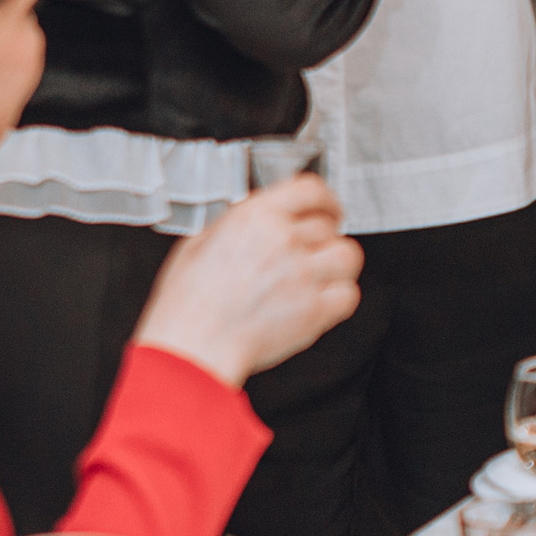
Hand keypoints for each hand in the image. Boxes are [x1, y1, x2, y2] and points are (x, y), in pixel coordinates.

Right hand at [132, 175, 362, 388]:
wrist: (193, 346)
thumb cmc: (187, 304)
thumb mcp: (199, 243)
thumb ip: (237, 225)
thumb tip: (259, 221)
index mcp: (256, 217)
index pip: (310, 189)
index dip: (325, 199)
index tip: (328, 208)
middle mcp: (284, 240)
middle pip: (329, 225)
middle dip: (323, 237)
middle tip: (314, 250)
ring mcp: (302, 274)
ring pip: (347, 255)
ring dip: (338, 263)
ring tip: (324, 272)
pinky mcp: (314, 310)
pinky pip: (348, 294)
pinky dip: (340, 296)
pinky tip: (324, 299)